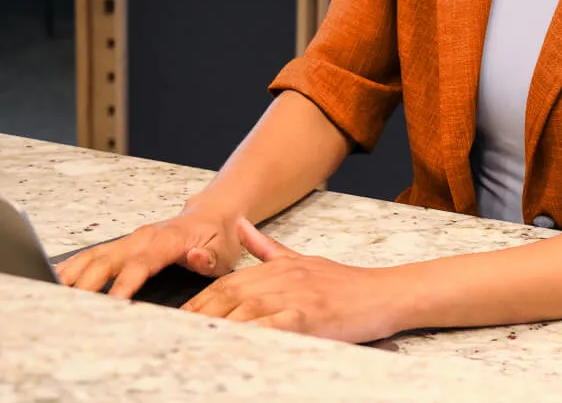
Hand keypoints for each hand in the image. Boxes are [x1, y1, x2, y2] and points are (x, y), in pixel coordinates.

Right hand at [55, 201, 240, 298]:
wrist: (214, 212)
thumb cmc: (218, 235)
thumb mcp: (223, 250)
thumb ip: (207, 257)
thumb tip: (193, 257)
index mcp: (169, 239)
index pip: (142, 263)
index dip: (126, 283)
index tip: (112, 303)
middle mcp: (146, 236)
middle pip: (110, 259)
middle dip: (89, 281)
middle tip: (70, 306)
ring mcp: (132, 238)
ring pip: (97, 254)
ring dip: (75, 272)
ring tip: (53, 290)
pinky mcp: (125, 243)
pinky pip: (96, 254)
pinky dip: (76, 266)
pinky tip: (59, 279)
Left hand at [180, 217, 399, 342]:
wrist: (382, 292)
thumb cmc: (342, 283)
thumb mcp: (300, 258)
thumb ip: (266, 247)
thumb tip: (241, 225)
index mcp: (277, 267)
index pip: (229, 283)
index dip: (201, 299)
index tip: (177, 315)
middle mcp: (283, 278)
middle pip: (232, 295)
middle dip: (200, 312)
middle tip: (173, 329)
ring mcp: (297, 296)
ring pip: (249, 309)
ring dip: (220, 324)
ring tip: (194, 338)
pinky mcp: (312, 316)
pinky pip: (277, 325)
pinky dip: (256, 334)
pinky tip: (239, 343)